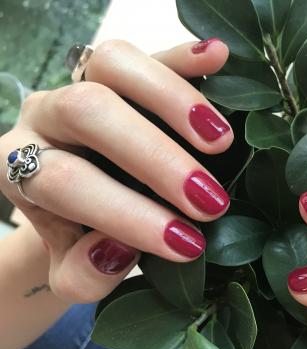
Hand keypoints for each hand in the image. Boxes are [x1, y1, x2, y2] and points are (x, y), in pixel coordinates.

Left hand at [0, 39, 231, 302]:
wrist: (78, 200)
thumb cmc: (82, 237)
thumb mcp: (75, 273)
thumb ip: (84, 275)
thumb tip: (115, 251)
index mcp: (21, 168)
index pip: (66, 182)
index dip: (128, 214)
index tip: (187, 243)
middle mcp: (45, 116)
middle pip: (89, 111)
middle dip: (157, 158)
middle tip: (210, 201)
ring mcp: (80, 81)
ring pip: (113, 63)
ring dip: (174, 100)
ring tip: (221, 141)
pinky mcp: (119, 70)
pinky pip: (147, 52)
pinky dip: (183, 56)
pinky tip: (217, 58)